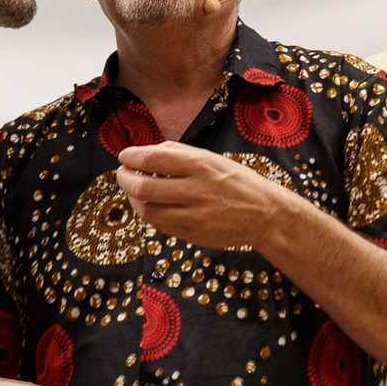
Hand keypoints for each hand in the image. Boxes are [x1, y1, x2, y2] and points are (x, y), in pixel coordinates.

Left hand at [115, 142, 291, 249]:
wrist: (264, 214)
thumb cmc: (237, 182)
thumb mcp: (213, 158)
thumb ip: (180, 153)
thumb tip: (147, 151)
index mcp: (201, 165)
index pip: (153, 157)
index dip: (131, 157)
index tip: (124, 156)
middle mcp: (196, 190)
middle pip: (143, 187)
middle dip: (124, 179)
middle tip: (121, 174)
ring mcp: (194, 215)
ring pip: (147, 210)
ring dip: (132, 199)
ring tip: (133, 191)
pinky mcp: (193, 235)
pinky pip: (159, 224)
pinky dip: (148, 213)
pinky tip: (149, 205)